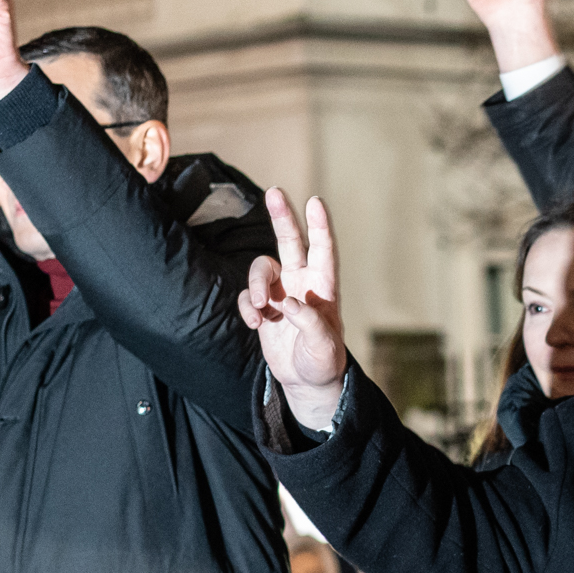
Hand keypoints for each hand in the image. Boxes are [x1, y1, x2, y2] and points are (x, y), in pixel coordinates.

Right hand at [239, 188, 347, 430]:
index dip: (320, 226)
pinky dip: (249, 306)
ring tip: (262, 308)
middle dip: (282, 217)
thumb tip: (288, 303)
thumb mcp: (324, 347)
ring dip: (257, 282)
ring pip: (262, 267)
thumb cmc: (323, 361)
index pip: (323, 250)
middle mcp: (302, 283)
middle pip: (290, 242)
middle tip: (274, 191)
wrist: (306, 381)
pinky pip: (249, 295)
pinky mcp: (264, 307)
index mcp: (324, 287)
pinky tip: (255, 323)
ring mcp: (281, 292)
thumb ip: (310, 324)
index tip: (315, 202)